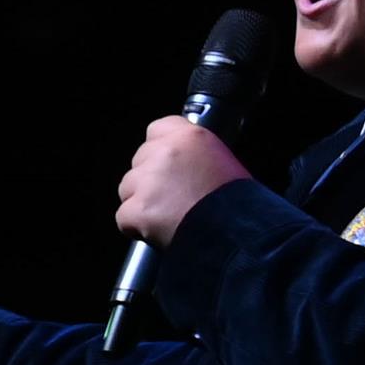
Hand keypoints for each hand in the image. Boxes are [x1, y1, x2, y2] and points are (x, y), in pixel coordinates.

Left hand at [115, 116, 251, 247]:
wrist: (235, 234)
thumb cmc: (239, 205)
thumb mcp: (225, 163)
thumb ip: (198, 156)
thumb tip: (185, 167)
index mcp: (189, 137)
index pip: (157, 129)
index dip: (161, 149)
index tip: (170, 165)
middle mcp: (164, 152)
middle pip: (140, 161)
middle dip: (150, 179)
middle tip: (174, 199)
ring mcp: (147, 181)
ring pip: (128, 188)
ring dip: (142, 203)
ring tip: (169, 218)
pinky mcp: (136, 209)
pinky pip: (125, 217)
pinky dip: (137, 227)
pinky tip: (160, 232)